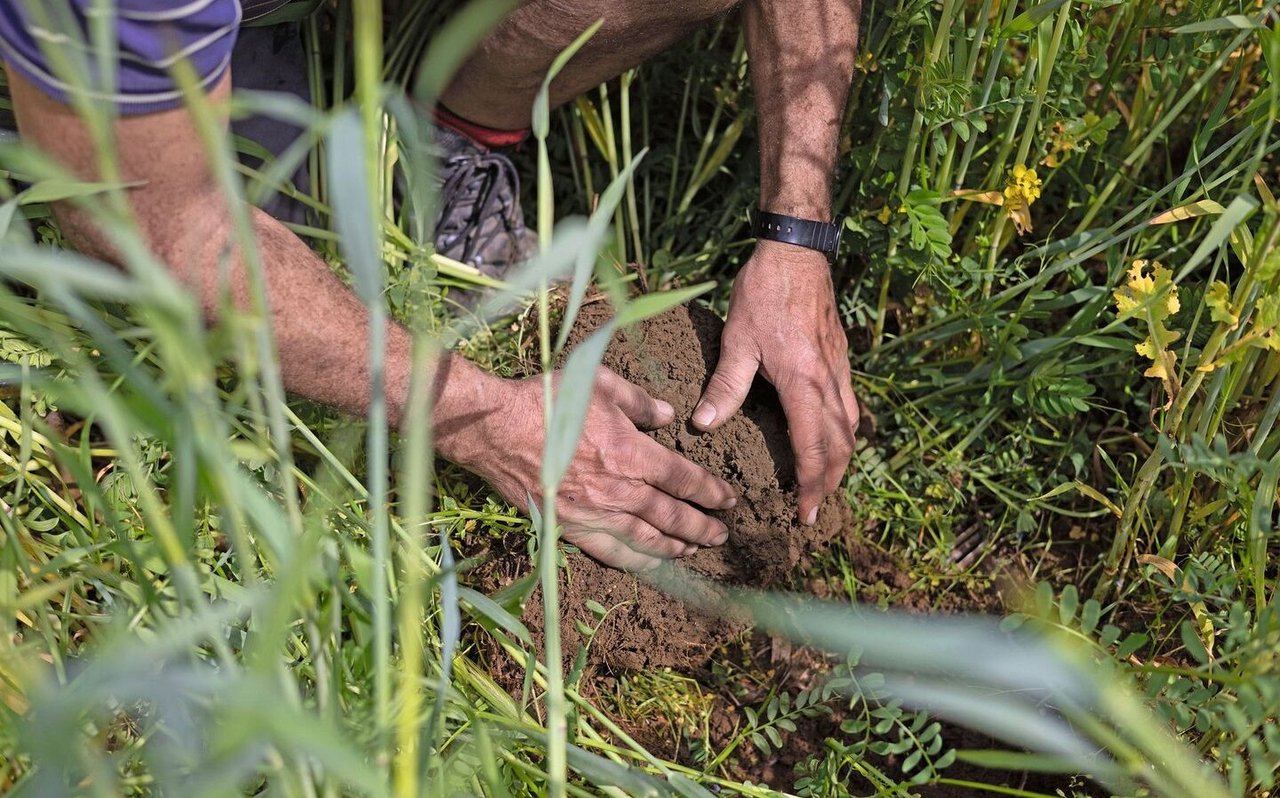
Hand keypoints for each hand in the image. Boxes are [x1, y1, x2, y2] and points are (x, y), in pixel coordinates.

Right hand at [457, 368, 738, 570]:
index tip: (729, 499)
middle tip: (721, 535)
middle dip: (700, 526)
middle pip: (670, 515)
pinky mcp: (569, 527)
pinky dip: (636, 561)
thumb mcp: (600, 383)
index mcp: (629, 453)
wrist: (494, 429)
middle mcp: (617, 489)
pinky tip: (650, 565)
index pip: (682, 478)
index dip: (710, 491)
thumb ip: (638, 402)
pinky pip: (610, 551)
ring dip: (674, 547)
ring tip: (693, 551)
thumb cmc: (547, 400)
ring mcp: (593, 513)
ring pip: (644, 539)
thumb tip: (667, 416)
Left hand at [693, 240, 858, 524]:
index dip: (812, 485)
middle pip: (841, 445)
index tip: (805, 512)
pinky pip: (849, 405)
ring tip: (825, 482)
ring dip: (841, 459)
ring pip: (851, 427)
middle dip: (830, 482)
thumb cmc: (765, 292)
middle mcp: (829, 381)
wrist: (798, 250)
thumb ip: (725, 385)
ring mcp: (840, 369)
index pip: (814, 448)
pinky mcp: (841, 357)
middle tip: (815, 508)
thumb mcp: (738, 339)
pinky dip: (844, 432)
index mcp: (804, 383)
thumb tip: (704, 426)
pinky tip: (831, 436)